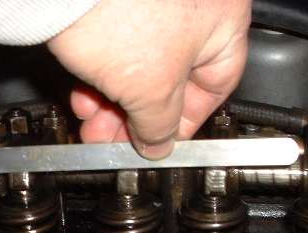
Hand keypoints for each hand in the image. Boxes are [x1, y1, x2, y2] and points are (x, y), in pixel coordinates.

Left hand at [47, 0, 250, 158]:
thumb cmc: (121, 12)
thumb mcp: (151, 91)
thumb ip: (160, 126)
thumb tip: (159, 144)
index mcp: (223, 18)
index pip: (215, 85)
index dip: (185, 122)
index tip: (160, 141)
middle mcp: (196, 2)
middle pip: (171, 78)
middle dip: (137, 117)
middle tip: (117, 140)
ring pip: (140, 65)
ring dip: (114, 103)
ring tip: (93, 126)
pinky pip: (117, 45)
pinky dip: (101, 74)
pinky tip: (83, 97)